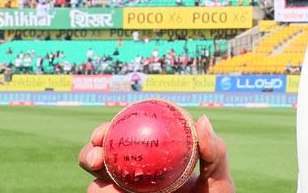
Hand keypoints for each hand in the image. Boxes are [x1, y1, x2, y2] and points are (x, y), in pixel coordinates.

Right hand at [79, 114, 234, 191]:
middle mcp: (132, 180)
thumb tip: (202, 120)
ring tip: (112, 187)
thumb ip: (215, 154)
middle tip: (97, 157)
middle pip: (99, 161)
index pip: (123, 140)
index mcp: (150, 162)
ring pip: (96, 187)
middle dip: (88, 154)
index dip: (106, 132)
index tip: (104, 130)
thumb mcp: (219, 181)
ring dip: (97, 185)